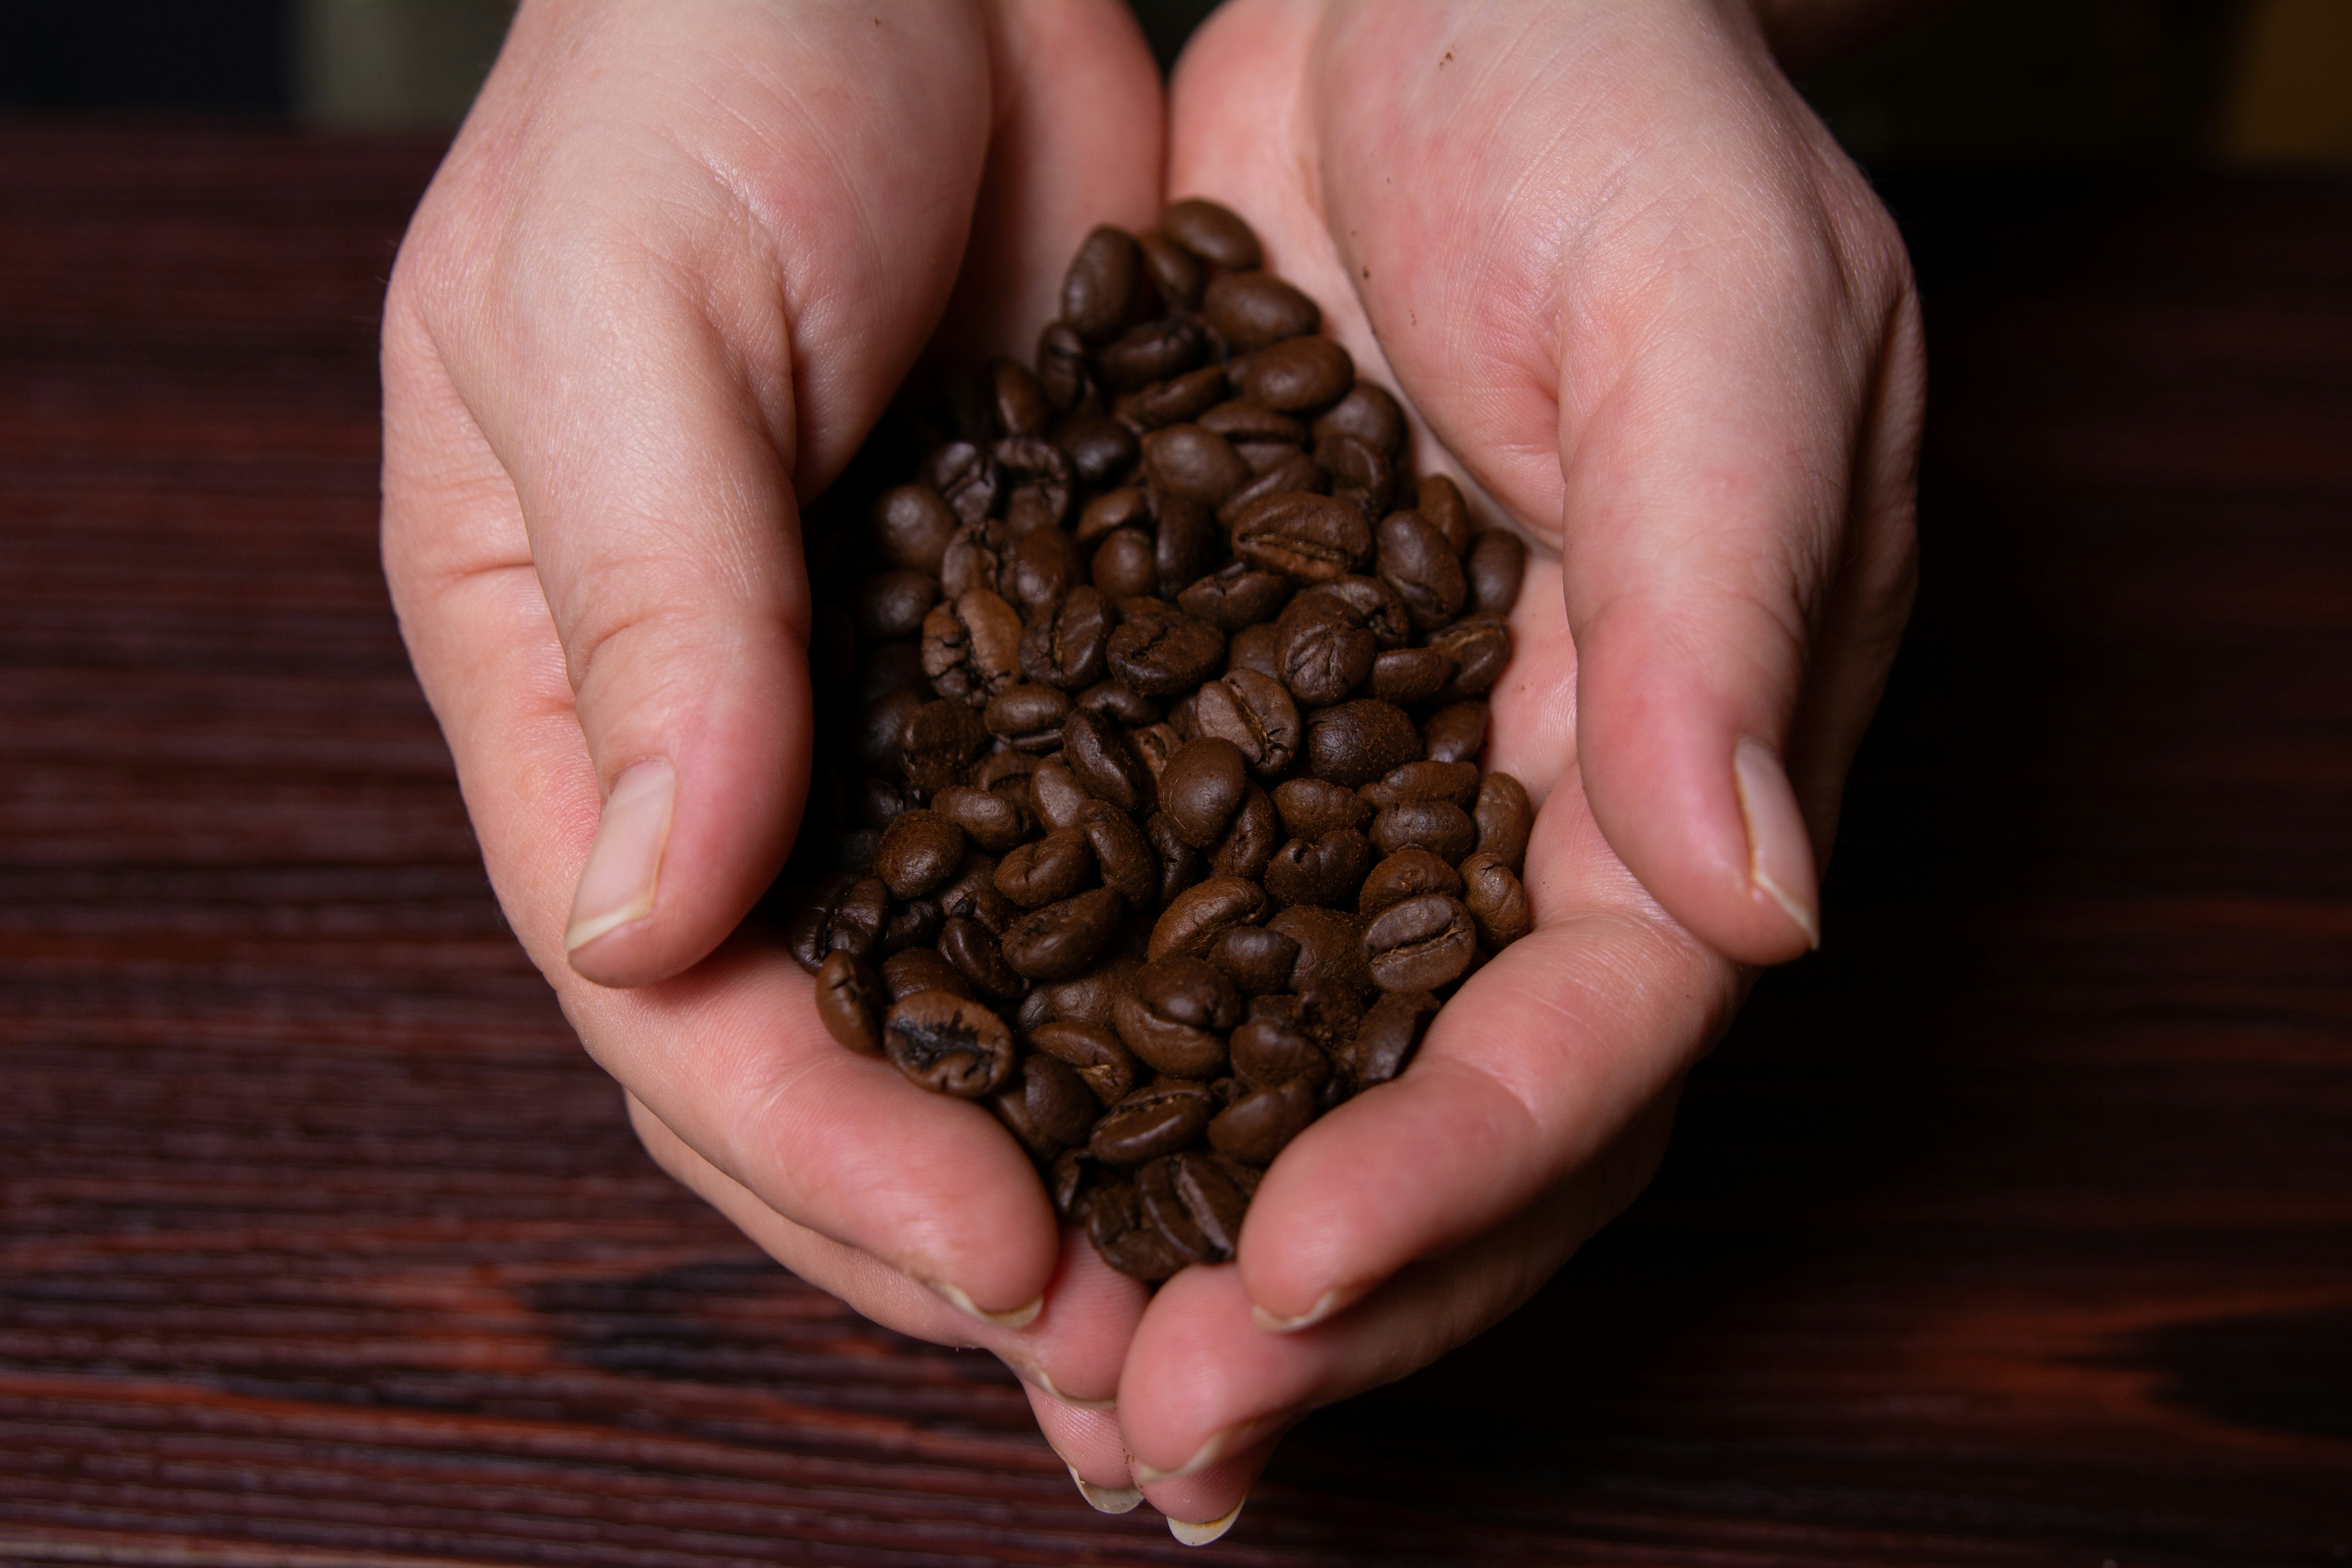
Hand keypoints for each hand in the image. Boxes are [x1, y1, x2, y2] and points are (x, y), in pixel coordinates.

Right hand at [378, 0, 1168, 1492]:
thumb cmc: (699, 74)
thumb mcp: (621, 312)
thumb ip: (650, 611)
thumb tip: (648, 920)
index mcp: (572, 696)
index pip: (688, 997)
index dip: (830, 1148)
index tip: (995, 1253)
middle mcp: (738, 752)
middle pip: (836, 1059)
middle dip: (966, 1230)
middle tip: (1135, 1381)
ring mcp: (903, 724)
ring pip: (989, 1013)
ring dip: (1095, 1172)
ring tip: (1222, 1323)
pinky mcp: (1058, 666)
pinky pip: (1118, 883)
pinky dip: (1187, 1009)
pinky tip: (1290, 1120)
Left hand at [1108, 0, 1923, 1530]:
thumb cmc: (1607, 107)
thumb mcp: (1714, 318)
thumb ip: (1727, 603)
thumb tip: (1754, 911)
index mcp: (1681, 740)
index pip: (1594, 1027)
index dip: (1459, 1169)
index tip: (1289, 1270)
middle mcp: (1533, 800)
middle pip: (1452, 1113)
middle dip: (1323, 1288)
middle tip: (1159, 1427)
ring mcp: (1382, 774)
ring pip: (1304, 1070)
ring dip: (1191, 1235)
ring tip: (1059, 1383)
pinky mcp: (1237, 714)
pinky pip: (1172, 936)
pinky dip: (1095, 1069)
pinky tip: (989, 1173)